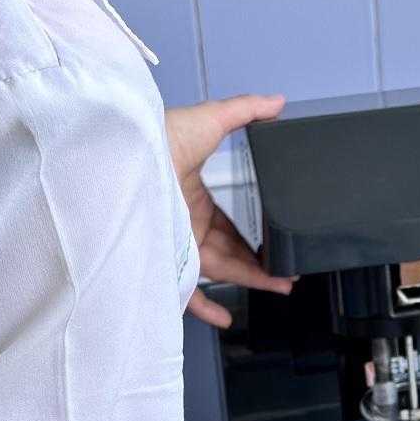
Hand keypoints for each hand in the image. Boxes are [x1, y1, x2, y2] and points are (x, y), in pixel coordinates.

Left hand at [164, 93, 295, 328]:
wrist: (131, 155)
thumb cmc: (161, 135)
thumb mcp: (211, 119)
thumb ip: (246, 110)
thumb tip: (276, 102)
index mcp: (192, 198)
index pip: (227, 227)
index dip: (253, 238)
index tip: (277, 245)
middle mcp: (183, 225)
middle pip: (228, 252)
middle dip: (261, 264)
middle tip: (288, 272)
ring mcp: (175, 244)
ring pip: (218, 270)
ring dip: (251, 280)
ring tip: (280, 286)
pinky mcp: (166, 260)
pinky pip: (186, 293)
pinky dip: (206, 307)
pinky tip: (225, 318)